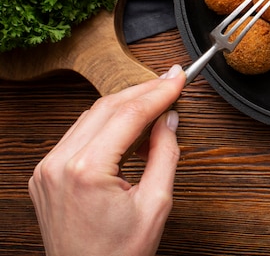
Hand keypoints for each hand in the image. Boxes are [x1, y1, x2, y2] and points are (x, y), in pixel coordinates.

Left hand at [28, 64, 185, 255]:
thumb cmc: (118, 254)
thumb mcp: (155, 205)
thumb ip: (165, 155)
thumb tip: (169, 120)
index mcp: (85, 171)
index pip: (128, 115)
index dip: (158, 93)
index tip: (177, 79)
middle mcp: (58, 165)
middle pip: (107, 108)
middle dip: (142, 92)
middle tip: (170, 81)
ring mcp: (47, 169)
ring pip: (90, 116)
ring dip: (124, 105)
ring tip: (154, 101)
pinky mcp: (45, 174)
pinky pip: (78, 134)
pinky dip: (105, 123)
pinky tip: (128, 123)